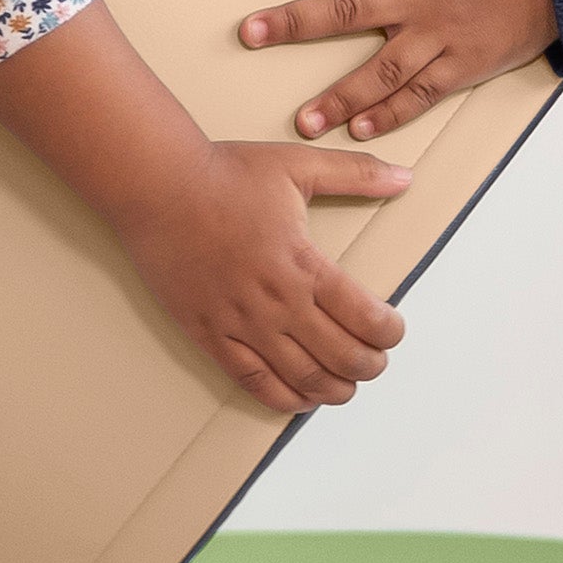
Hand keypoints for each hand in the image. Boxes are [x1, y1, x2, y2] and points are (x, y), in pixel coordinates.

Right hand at [0, 0, 414, 416]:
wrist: (158, 187)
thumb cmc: (225, 174)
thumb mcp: (297, 165)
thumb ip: (355, 174)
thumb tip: (403, 177)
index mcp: (302, 263)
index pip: (364, 316)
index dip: (388, 333)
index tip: (393, 331)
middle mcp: (276, 301)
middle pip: (340, 356)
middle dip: (368, 366)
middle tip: (376, 361)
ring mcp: (241, 323)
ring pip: (301, 378)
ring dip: (334, 389)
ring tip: (346, 386)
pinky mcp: (210, 334)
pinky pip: (254, 381)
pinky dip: (285, 398)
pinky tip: (301, 398)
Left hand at [240, 0, 556, 143]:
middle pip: (343, 13)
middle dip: (292, 25)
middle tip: (248, 36)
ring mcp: (440, 34)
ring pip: (379, 70)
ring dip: (338, 96)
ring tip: (302, 121)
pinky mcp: (465, 63)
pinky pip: (422, 94)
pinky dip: (391, 114)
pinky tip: (360, 132)